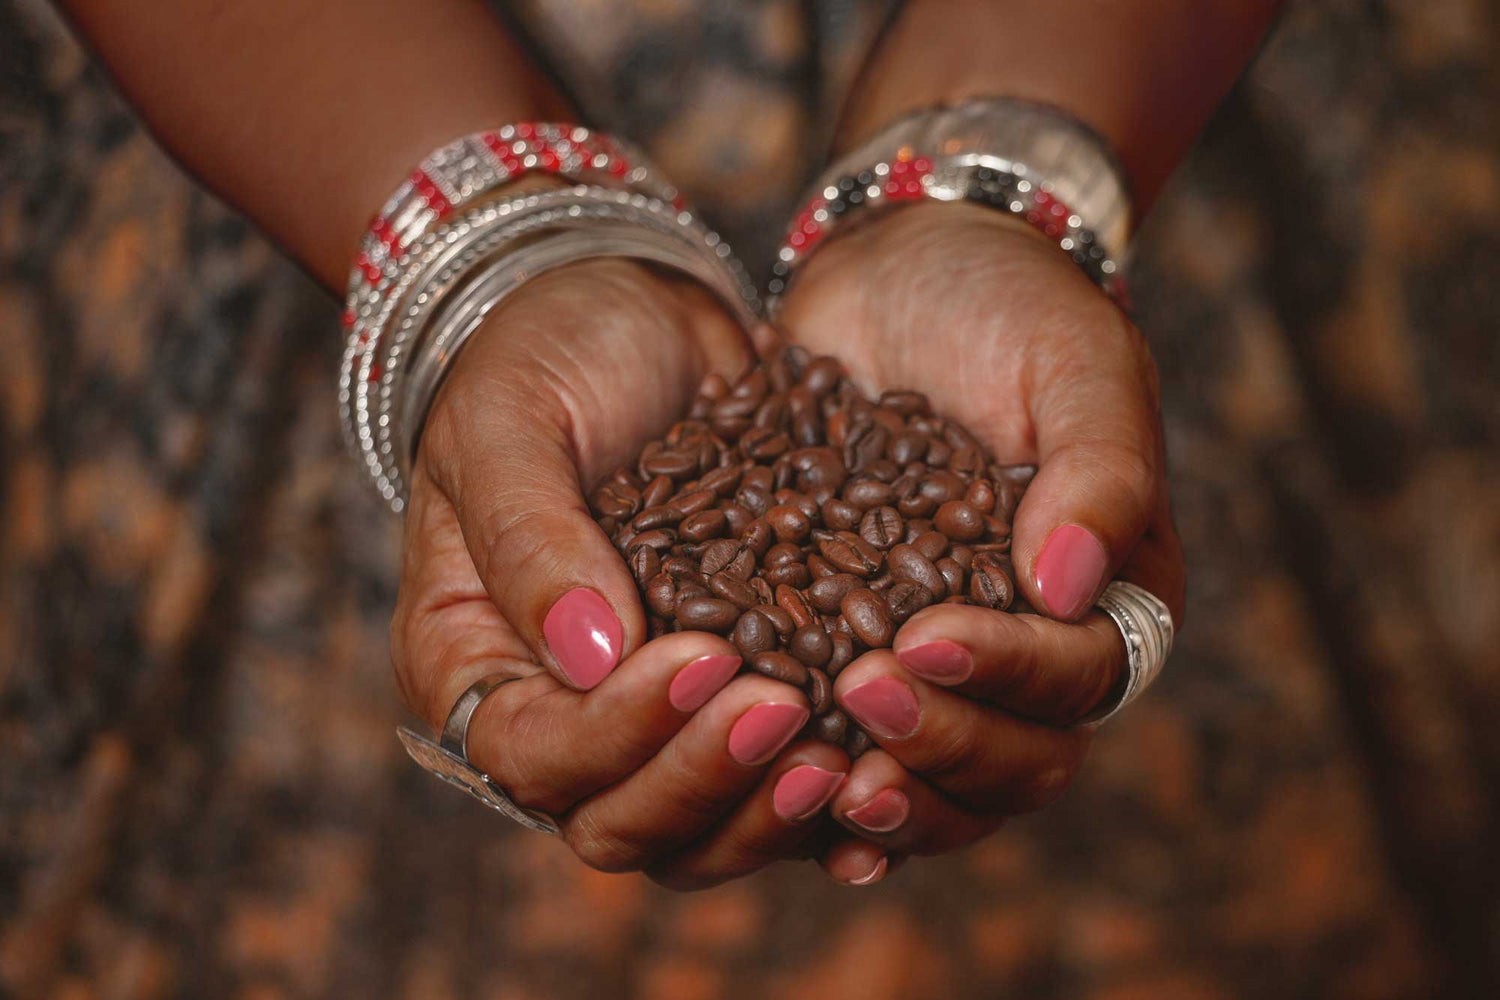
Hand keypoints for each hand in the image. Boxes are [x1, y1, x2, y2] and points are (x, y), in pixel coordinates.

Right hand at [390, 260, 849, 887]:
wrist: (640, 322)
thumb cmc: (547, 358)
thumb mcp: (509, 421)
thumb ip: (531, 536)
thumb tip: (587, 655)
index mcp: (473, 662)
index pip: (532, 754)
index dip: (614, 732)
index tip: (704, 657)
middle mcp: (557, 716)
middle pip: (617, 824)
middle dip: (702, 782)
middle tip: (786, 711)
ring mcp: (649, 723)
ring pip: (699, 836)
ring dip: (767, 811)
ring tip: (845, 756)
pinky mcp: (730, 707)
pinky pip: (767, 789)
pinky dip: (822, 800)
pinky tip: (880, 771)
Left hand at [776, 202, 1185, 880]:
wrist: (899, 273)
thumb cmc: (1008, 306)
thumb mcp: (1075, 359)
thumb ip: (1099, 467)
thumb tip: (1072, 588)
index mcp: (1107, 595)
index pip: (1080, 676)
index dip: (1009, 675)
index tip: (927, 639)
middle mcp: (1029, 652)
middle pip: (1017, 760)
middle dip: (943, 743)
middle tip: (859, 697)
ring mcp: (940, 667)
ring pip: (941, 785)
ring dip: (890, 796)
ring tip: (821, 782)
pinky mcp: (853, 660)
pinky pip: (854, 757)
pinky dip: (825, 796)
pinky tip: (781, 802)